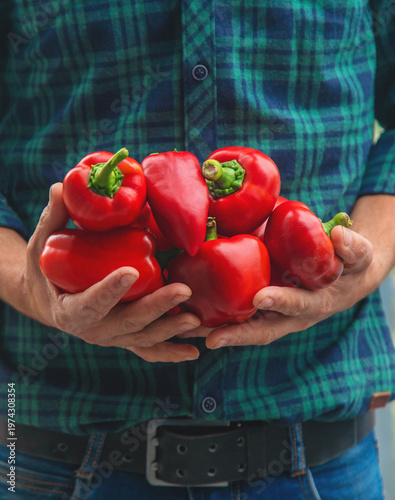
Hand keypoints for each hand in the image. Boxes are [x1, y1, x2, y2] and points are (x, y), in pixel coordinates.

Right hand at [2, 183, 200, 361]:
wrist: (50, 301)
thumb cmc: (46, 270)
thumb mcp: (43, 245)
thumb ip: (54, 219)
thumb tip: (60, 186)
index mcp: (69, 310)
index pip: (89, 302)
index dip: (109, 290)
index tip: (130, 272)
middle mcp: (92, 330)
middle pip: (127, 321)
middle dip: (156, 306)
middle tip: (183, 290)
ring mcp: (111, 336)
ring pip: (142, 337)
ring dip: (169, 328)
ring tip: (195, 318)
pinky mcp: (124, 338)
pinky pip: (147, 349)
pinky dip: (170, 352)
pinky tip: (193, 353)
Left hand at [202, 224, 374, 348]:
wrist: (343, 280)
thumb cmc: (350, 265)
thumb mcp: (359, 255)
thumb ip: (352, 247)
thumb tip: (337, 235)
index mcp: (315, 303)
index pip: (297, 305)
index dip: (281, 302)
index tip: (260, 298)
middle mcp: (290, 316)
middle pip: (263, 330)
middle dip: (238, 335)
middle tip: (212, 338)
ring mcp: (274, 315)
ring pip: (244, 328)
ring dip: (216, 331)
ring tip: (187, 330)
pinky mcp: (260, 309)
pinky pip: (237, 316)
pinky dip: (214, 318)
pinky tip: (189, 312)